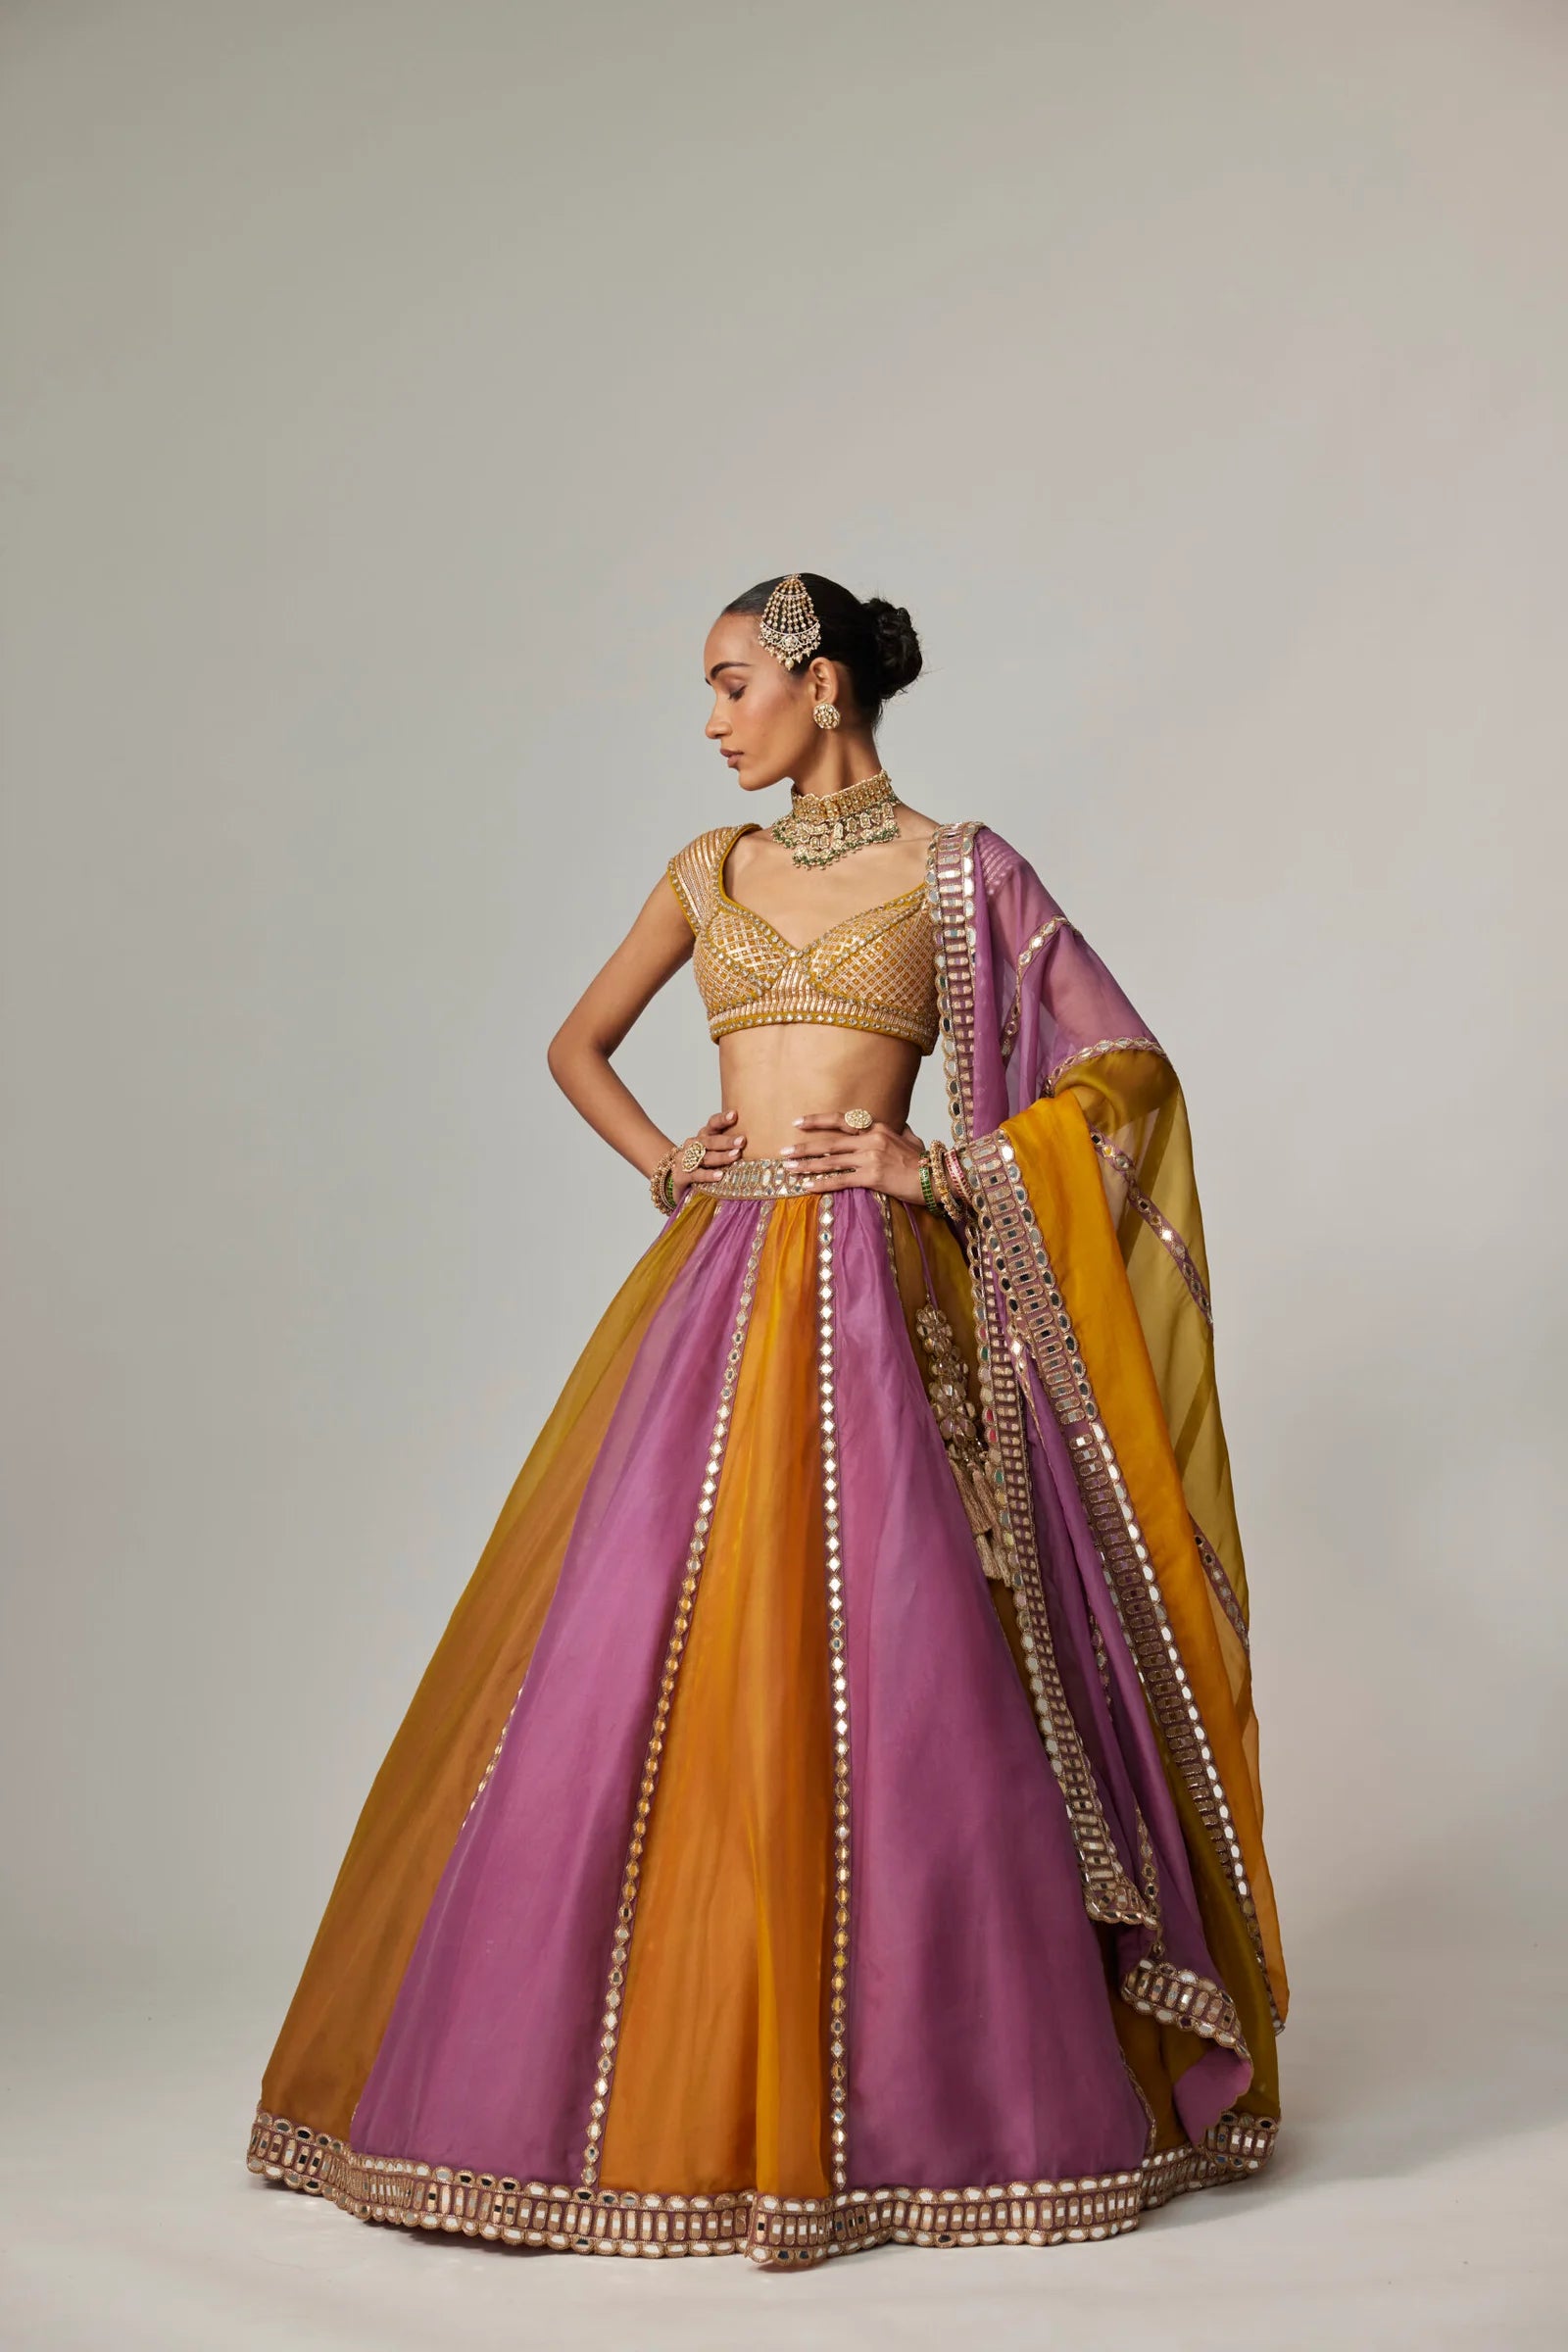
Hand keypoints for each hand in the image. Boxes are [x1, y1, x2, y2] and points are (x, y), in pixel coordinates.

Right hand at [671, 1107, 747, 1198]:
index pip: (713, 1123)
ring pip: (705, 1157)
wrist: (677, 1179)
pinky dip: (708, 1175)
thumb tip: (760, 1140)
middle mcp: (693, 1144)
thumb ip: (731, 1145)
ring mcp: (685, 1159)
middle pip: (710, 1140)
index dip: (723, 1119)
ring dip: (721, 1156)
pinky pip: (696, 1174)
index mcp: (704, 1135)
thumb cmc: (704, 1163)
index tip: (735, 1115)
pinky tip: (720, 1175)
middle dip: (727, 1141)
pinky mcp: (681, 1175)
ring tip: (735, 1155)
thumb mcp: (715, 1151)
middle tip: (742, 1140)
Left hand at [779, 1112, 925, 1202]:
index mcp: (878, 1127)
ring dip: (806, 1165)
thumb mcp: (912, 1140)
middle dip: (803, 1146)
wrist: (938, 1178)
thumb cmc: (926, 1162)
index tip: (797, 1122)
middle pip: (830, 1142)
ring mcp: (870, 1157)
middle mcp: (871, 1139)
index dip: (818, 1120)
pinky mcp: (872, 1177)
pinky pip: (840, 1180)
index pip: (842, 1120)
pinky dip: (821, 1183)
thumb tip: (899, 1128)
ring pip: (830, 1160)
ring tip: (788, 1169)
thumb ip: (901, 1132)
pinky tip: (806, 1187)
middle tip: (783, 1151)